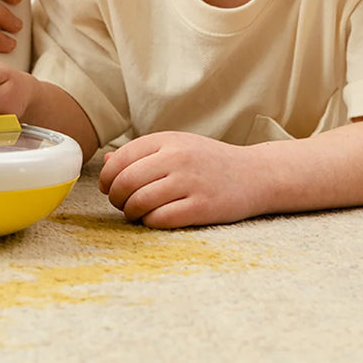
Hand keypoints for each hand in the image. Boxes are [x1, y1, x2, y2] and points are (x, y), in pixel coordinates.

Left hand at [98, 131, 254, 227]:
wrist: (255, 174)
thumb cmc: (209, 161)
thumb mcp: (177, 147)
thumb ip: (142, 153)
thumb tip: (106, 163)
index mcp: (167, 139)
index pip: (121, 158)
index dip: (107, 177)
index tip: (107, 188)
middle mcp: (177, 157)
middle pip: (126, 181)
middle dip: (116, 197)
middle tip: (120, 203)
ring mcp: (190, 182)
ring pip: (140, 201)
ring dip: (130, 212)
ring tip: (135, 213)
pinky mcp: (202, 207)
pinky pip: (161, 219)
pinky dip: (150, 222)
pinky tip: (154, 220)